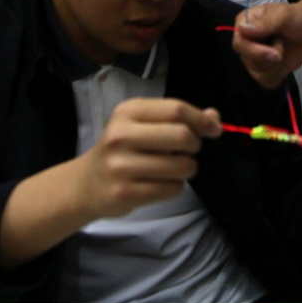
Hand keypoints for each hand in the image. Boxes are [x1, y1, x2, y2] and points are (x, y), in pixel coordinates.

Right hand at [77, 98, 221, 220]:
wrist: (86, 184)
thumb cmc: (122, 149)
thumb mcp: (143, 125)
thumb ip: (179, 118)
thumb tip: (215, 118)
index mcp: (127, 112)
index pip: (175, 109)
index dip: (201, 119)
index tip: (214, 129)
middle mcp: (121, 135)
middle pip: (181, 135)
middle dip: (195, 144)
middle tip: (188, 150)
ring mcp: (121, 165)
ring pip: (181, 166)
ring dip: (187, 168)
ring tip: (175, 168)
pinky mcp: (124, 192)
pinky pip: (171, 189)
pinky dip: (175, 186)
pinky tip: (161, 183)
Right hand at [231, 1, 301, 87]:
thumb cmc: (298, 16)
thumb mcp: (284, 15)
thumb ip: (265, 23)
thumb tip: (241, 30)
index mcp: (244, 24)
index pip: (239, 43)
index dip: (254, 51)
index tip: (274, 53)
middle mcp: (246, 42)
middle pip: (247, 60)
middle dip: (269, 57)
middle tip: (283, 43)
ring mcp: (254, 58)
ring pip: (257, 73)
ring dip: (276, 65)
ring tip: (283, 48)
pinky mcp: (265, 71)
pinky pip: (266, 81)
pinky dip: (279, 74)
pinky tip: (284, 62)